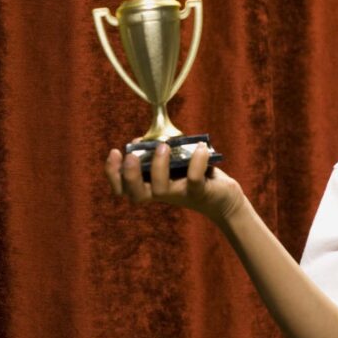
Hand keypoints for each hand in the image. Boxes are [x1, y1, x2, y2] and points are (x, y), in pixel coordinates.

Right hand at [105, 142, 244, 225]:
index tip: (115, 153)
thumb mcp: (174, 162)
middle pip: (137, 195)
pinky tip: (200, 147)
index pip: (124, 188)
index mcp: (152, 186)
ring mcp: (180, 194)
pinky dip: (196, 162)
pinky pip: (194, 179)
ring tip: (164, 146)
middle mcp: (163, 194)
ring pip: (161, 190)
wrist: (224, 198)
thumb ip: (158, 151)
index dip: (114, 174)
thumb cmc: (195, 176)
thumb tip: (143, 140)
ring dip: (158, 166)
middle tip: (131, 156)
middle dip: (129, 175)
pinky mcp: (200, 192)